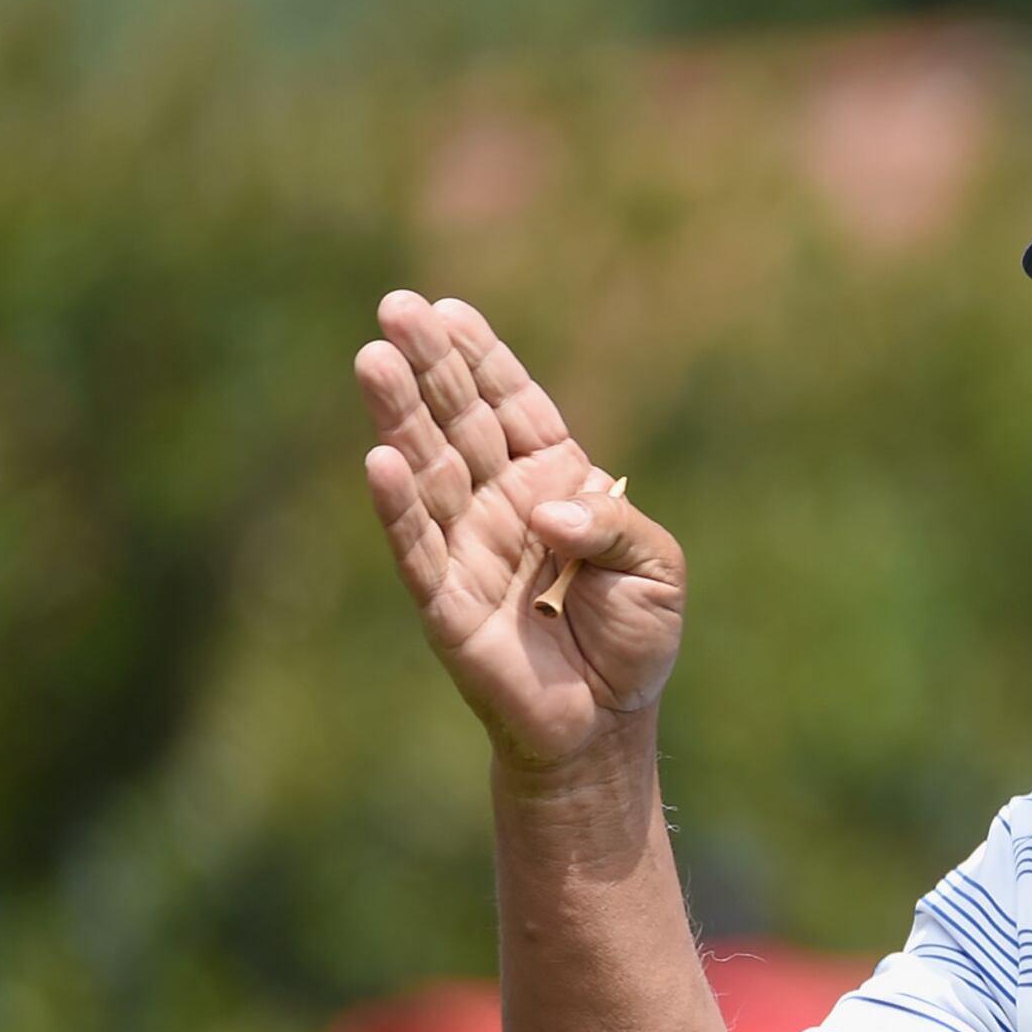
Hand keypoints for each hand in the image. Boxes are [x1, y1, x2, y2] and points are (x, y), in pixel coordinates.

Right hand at [354, 290, 684, 768]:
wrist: (606, 724)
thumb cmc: (633, 639)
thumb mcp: (657, 568)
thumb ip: (612, 528)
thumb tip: (546, 513)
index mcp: (554, 482)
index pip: (513, 407)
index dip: (482, 359)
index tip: (448, 309)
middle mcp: (501, 505)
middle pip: (460, 422)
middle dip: (430, 366)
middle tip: (397, 308)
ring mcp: (467, 549)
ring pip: (427, 471)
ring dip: (401, 417)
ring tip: (374, 359)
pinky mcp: (445, 604)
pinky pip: (416, 548)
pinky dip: (398, 506)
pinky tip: (377, 460)